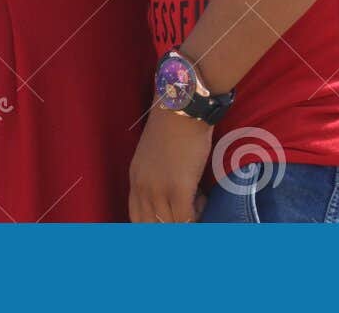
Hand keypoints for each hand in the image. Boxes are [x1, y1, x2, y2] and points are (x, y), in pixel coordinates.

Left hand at [128, 108, 211, 222]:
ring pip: (170, 226)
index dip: (154, 228)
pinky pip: (186, 219)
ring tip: (199, 202)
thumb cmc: (173, 127)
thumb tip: (174, 199)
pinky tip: (204, 199)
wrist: (182, 108)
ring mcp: (158, 190)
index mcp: (134, 180)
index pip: (136, 219)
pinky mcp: (178, 189)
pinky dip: (198, 215)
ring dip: (187, 220)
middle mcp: (142, 188)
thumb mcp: (154, 156)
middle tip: (188, 221)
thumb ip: (157, 178)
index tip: (171, 226)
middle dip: (170, 230)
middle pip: (150, 227)